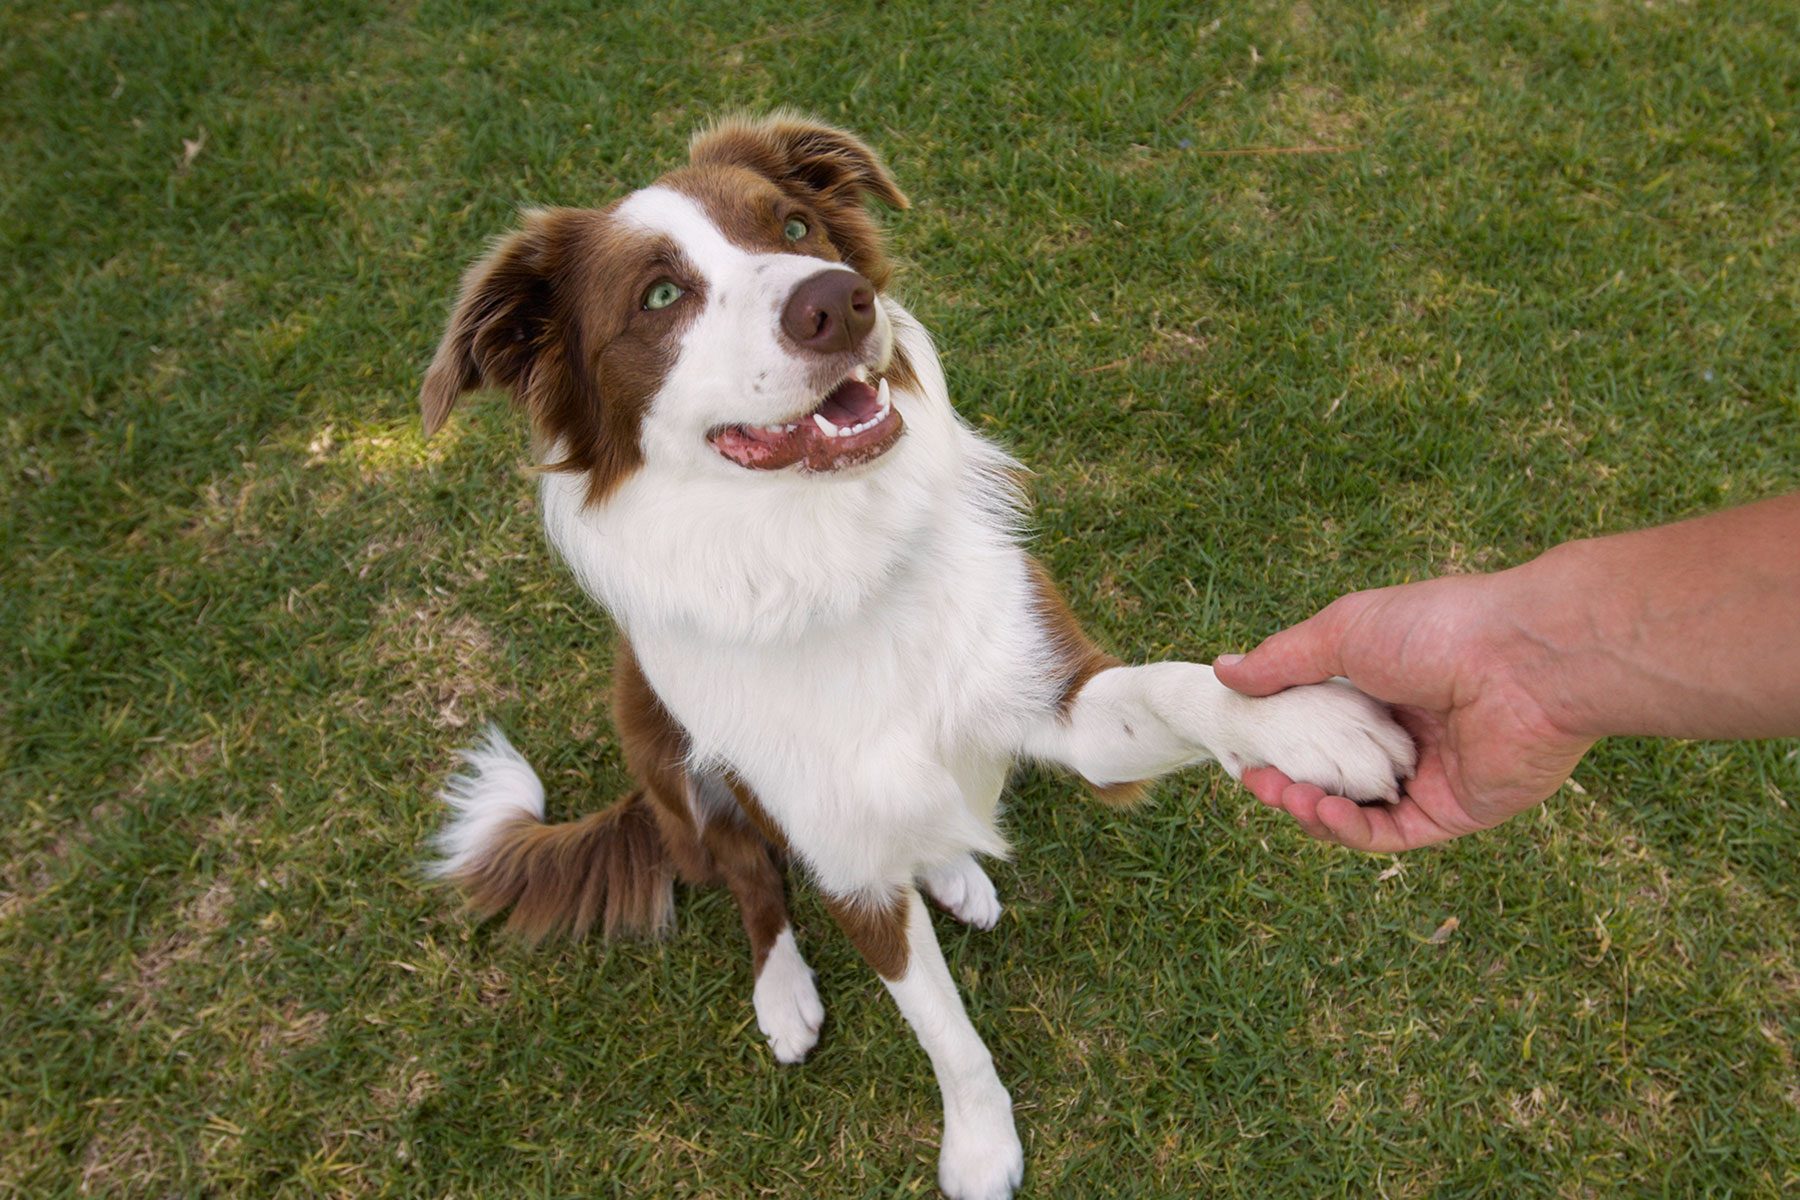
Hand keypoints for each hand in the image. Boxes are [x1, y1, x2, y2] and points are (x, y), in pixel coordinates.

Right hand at [1213, 574, 1594, 850]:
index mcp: (1388, 684)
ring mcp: (1434, 774)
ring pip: (1360, 809)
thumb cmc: (1437, 630)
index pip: (1322, 724)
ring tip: (1283, 796)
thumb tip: (1224, 671)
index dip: (1283, 739)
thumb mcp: (1343, 633)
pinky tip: (1321, 813)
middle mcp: (1410, 732)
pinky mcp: (1457, 811)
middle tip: (1257, 780)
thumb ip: (1283, 661)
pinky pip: (1393, 832)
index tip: (1248, 746)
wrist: (1524, 660)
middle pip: (1336, 772)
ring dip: (1313, 809)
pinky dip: (1351, 830)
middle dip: (1291, 781)